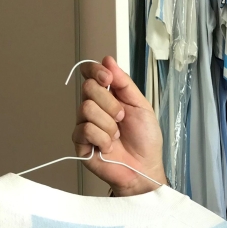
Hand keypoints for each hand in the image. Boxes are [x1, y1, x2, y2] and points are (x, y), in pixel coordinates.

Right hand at [72, 56, 166, 195]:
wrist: (146, 168)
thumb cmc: (145, 141)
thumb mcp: (141, 106)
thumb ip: (124, 83)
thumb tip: (108, 60)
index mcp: (107, 96)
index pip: (90, 74)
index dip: (95, 71)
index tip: (108, 79)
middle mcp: (93, 108)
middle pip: (87, 88)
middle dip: (110, 103)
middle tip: (122, 118)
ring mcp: (85, 125)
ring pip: (86, 109)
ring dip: (108, 124)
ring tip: (117, 136)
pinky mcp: (80, 143)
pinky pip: (86, 129)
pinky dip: (103, 138)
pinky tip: (109, 146)